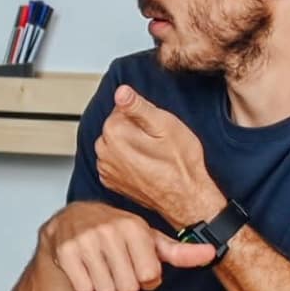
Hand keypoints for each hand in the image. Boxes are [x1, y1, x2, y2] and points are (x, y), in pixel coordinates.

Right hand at [42, 202, 219, 290]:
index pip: (150, 275)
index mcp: (134, 226)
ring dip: (103, 285)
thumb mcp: (149, 241)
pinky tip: (83, 268)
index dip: (144, 277)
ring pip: (106, 290)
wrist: (69, 224)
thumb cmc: (114, 236)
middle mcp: (109, 229)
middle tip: (115, 265)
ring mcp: (84, 240)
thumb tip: (212, 253)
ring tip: (99, 266)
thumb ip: (180, 251)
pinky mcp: (64, 252)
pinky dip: (84, 285)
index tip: (135, 263)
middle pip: (129, 286)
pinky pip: (85, 288)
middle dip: (123, 282)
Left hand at [94, 88, 228, 233]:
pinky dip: (128, 161)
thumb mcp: (164, 125)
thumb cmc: (180, 163)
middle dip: (135, 130)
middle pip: (117, 125)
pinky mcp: (111, 181)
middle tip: (158, 143)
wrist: (186, 198)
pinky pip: (116, 161)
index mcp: (114, 132)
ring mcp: (106, 168)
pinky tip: (146, 167)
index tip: (156, 128)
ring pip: (116, 143)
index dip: (143, 115)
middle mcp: (103, 151)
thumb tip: (121, 91)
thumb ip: (138, 106)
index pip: (122, 107)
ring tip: (154, 156)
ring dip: (131, 146)